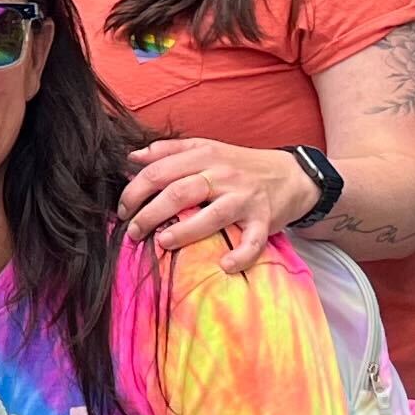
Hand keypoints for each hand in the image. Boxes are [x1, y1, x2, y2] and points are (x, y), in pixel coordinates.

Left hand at [122, 137, 316, 268]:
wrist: (291, 175)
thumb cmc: (240, 165)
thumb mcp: (207, 148)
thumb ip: (169, 151)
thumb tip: (132, 158)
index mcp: (204, 155)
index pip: (161, 171)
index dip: (136, 190)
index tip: (123, 209)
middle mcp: (224, 174)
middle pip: (180, 192)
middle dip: (150, 213)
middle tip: (133, 231)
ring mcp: (245, 198)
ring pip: (211, 215)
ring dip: (183, 231)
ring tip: (162, 242)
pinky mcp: (264, 220)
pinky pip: (252, 241)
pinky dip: (239, 255)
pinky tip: (224, 266)